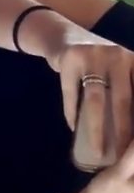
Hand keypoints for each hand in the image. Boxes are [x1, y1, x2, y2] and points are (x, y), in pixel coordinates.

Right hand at [46, 24, 133, 160]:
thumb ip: (128, 92)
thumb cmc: (100, 63)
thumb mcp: (120, 71)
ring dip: (96, 129)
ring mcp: (92, 56)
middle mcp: (117, 55)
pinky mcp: (69, 60)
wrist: (66, 37)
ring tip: (98, 151)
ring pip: (95, 100)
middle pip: (122, 100)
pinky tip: (74, 129)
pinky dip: (71, 113)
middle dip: (123, 131)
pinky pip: (70, 94)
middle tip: (122, 155)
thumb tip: (131, 134)